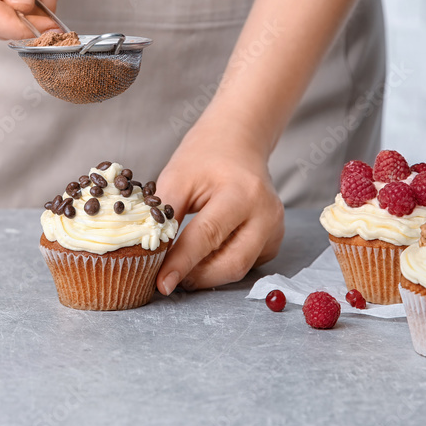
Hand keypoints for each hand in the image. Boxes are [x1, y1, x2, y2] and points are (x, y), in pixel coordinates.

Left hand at [155, 114, 284, 293]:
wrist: (238, 141)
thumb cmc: (205, 156)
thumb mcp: (178, 177)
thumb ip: (165, 217)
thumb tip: (149, 253)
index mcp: (242, 193)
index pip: (207, 236)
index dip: (182, 263)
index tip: (161, 283)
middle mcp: (266, 213)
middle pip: (231, 263)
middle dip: (196, 276)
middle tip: (168, 276)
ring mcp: (275, 228)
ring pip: (239, 268)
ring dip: (207, 273)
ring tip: (182, 265)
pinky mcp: (274, 239)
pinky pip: (246, 263)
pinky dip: (221, 264)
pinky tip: (206, 253)